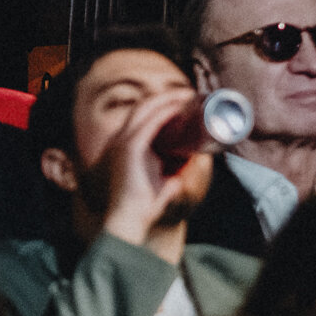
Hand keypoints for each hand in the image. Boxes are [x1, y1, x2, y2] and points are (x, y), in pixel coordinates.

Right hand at [97, 84, 205, 247]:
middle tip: (191, 94)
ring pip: (148, 107)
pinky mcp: (131, 147)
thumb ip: (175, 171)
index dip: (161, 104)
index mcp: (124, 146)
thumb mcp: (161, 182)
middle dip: (168, 96)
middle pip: (144, 106)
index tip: (183, 101)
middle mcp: (121, 139)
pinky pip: (151, 120)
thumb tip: (195, 161)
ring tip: (189, 95)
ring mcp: (124, 141)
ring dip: (169, 98)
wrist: (129, 221)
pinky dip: (166, 110)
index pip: (141, 115)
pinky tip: (180, 106)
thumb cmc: (145, 207)